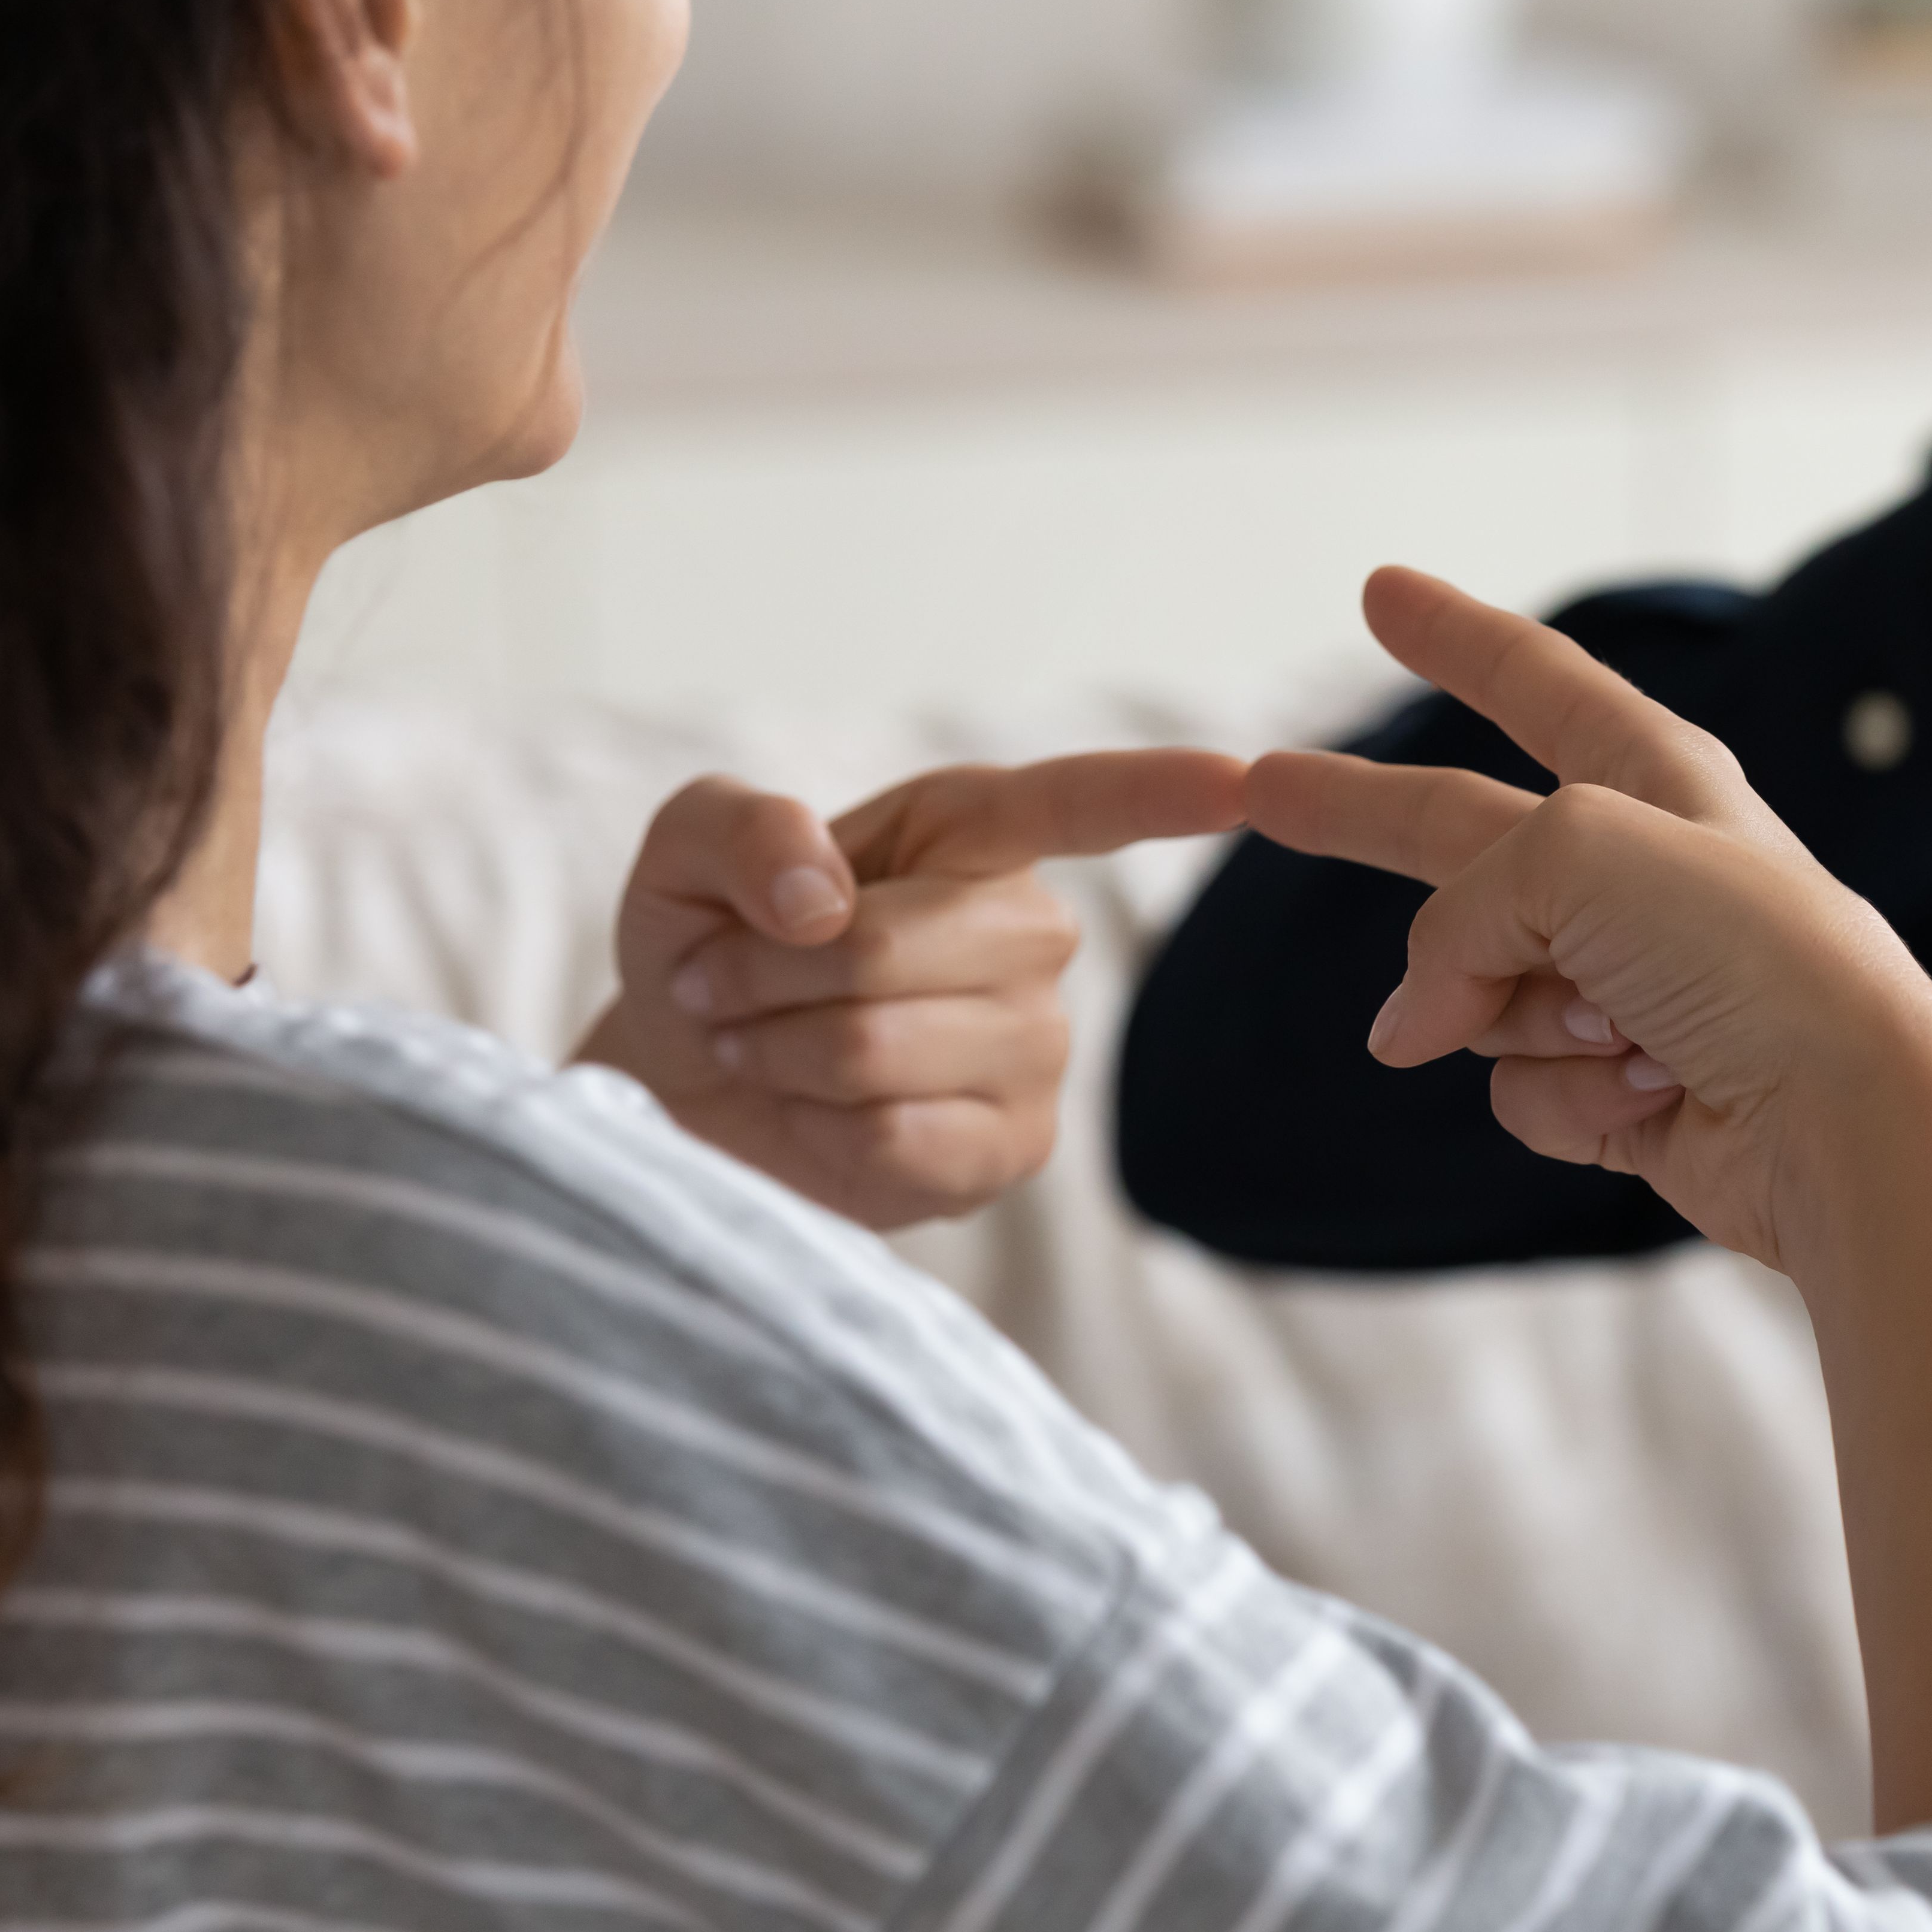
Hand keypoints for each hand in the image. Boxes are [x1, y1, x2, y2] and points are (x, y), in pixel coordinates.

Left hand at [580, 750, 1248, 1228]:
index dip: (1161, 792)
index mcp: (974, 833)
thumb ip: (742, 831)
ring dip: (778, 1050)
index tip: (1245, 780)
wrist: (686, 1076)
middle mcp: (1032, 934)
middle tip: (724, 986)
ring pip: (879, 1048)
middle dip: (770, 973)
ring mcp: (1037, 1050)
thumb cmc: (710, 941)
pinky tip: (811, 1114)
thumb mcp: (688, 852)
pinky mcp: (1012, 1151)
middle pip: (894, 946)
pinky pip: (898, 1139)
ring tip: (762, 1045)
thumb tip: (819, 899)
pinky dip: (814, 1129)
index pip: (1084, 804)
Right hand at [1245, 568, 1931, 1283]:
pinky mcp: (1623, 1090)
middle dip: (1364, 818)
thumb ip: (1462, 910)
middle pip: (1457, 834)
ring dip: (1525, 1017)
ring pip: (1480, 991)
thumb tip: (1413, 1025)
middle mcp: (1640, 876)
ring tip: (1627, 1029)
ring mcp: (1627, 987)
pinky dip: (1566, 1097)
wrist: (1848, 1117)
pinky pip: (1520, 1086)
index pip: (1536, 682)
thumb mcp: (1578, 851)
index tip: (1383, 591)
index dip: (1454, 634)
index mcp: (1654, 781)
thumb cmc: (1746, 956)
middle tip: (1264, 790)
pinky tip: (1647, 1097)